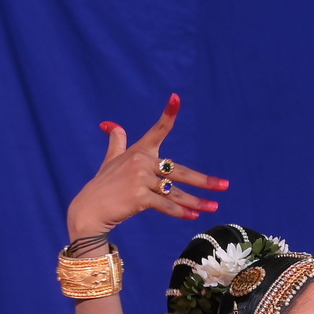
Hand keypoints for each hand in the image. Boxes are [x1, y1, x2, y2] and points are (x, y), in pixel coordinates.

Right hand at [65, 94, 228, 239]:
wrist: (88, 209)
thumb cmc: (102, 185)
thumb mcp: (110, 160)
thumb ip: (116, 141)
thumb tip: (111, 124)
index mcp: (139, 151)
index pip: (157, 129)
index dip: (168, 113)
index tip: (176, 98)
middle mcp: (142, 162)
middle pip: (179, 171)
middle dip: (203, 180)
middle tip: (224, 185)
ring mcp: (140, 179)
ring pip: (175, 192)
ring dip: (196, 202)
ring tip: (214, 207)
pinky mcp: (139, 197)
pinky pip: (164, 205)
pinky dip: (179, 211)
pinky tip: (194, 215)